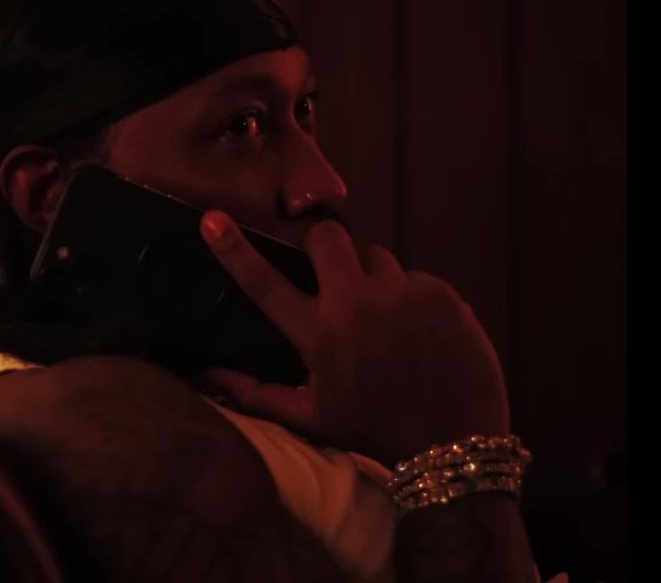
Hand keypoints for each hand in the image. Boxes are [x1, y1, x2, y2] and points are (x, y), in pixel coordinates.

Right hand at [199, 212, 509, 465]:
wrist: (453, 441)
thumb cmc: (374, 431)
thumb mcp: (312, 418)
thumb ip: (257, 394)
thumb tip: (207, 376)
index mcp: (319, 334)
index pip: (266, 284)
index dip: (235, 249)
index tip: (213, 219)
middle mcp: (357, 303)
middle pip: (328, 237)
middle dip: (322, 247)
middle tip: (329, 272)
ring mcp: (402, 292)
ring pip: (376, 258)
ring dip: (371, 279)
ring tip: (382, 318)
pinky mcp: (440, 291)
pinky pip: (414, 278)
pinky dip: (410, 298)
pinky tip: (418, 331)